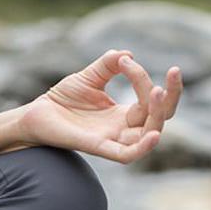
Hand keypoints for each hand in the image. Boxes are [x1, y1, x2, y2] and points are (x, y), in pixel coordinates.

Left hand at [10, 49, 182, 163]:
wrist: (35, 114)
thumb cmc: (62, 99)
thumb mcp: (89, 76)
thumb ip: (108, 64)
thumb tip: (128, 54)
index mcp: (125, 115)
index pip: (150, 100)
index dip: (144, 78)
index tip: (125, 60)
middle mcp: (123, 129)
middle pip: (160, 118)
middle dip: (171, 96)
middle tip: (175, 72)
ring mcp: (112, 140)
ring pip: (149, 136)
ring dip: (158, 115)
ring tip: (157, 91)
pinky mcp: (98, 147)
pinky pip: (127, 155)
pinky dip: (142, 148)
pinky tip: (153, 135)